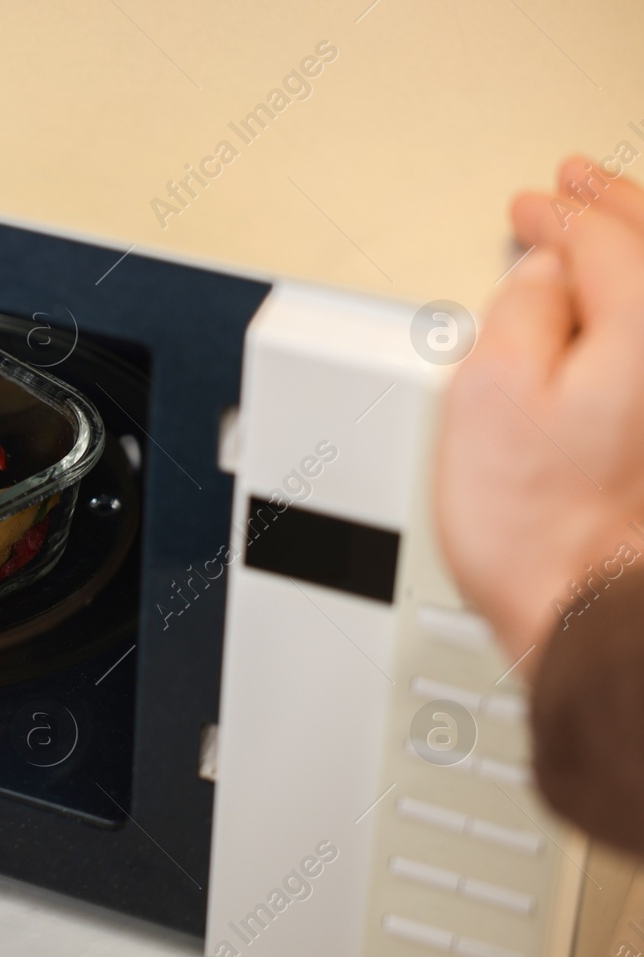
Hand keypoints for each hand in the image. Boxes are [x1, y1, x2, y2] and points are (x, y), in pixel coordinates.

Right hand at [435, 156, 643, 672]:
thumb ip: (517, 310)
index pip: (606, 240)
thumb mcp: (487, 395)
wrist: (594, 612)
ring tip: (613, 221)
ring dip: (642, 244)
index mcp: (642, 329)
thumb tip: (541, 280)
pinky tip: (630, 307)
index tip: (532, 209)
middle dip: (617, 207)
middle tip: (579, 185)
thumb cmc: (541, 526)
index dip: (562, 217)